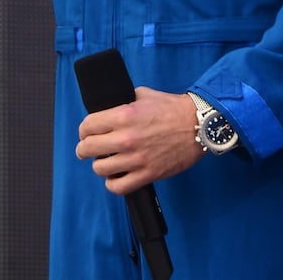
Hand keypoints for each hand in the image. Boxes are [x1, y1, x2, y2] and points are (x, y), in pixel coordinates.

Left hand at [74, 87, 203, 195]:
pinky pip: (118, 187)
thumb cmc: (173, 109)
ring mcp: (136, 159)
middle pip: (87, 148)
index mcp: (124, 115)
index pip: (88, 126)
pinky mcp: (147, 174)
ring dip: (100, 164)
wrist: (199, 126)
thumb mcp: (144, 95)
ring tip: (106, 160)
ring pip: (99, 168)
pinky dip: (112, 183)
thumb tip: (109, 107)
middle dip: (84, 148)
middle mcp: (127, 138)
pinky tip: (116, 176)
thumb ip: (123, 100)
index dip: (84, 129)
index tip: (87, 132)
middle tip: (88, 148)